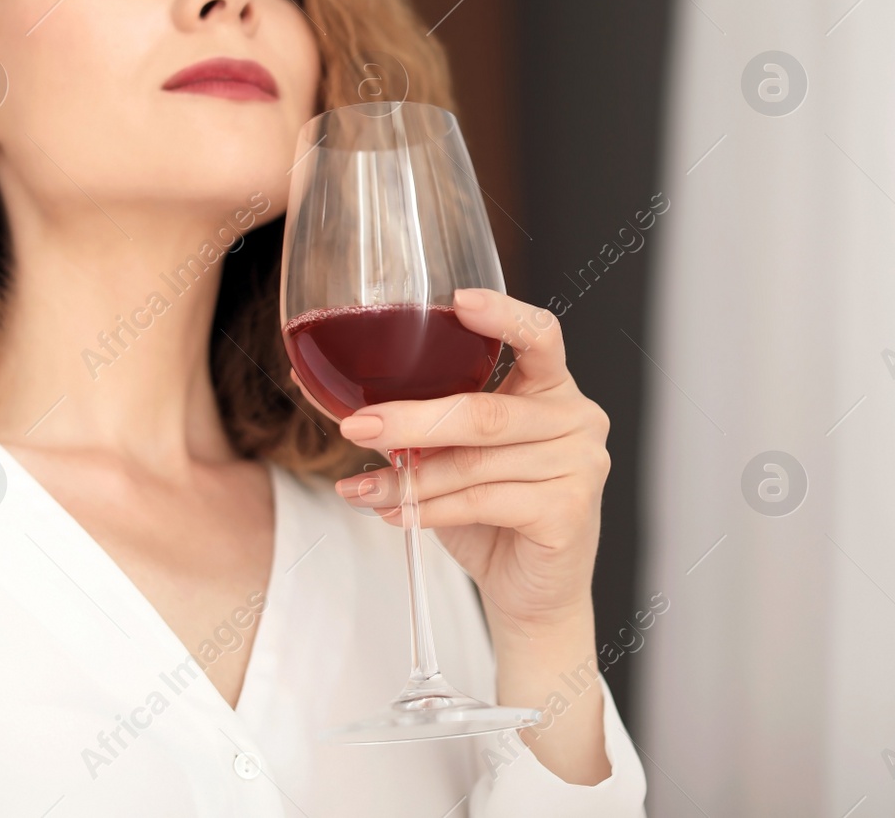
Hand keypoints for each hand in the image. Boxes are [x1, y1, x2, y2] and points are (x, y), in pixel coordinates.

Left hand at [311, 288, 610, 633]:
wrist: (529, 591)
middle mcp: (577, 417)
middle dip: (410, 420)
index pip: (540, 335)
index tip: (455, 303)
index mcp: (552, 388)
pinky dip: (430, 509)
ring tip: (361, 488)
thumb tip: (313, 380)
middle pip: (484, 410)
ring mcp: (581, 464)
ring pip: (476, 462)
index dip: (501, 316)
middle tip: (355, 425)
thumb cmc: (490, 514)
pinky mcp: (569, 511)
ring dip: (408, 478)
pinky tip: (397, 514)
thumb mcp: (450, 455)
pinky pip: (484, 501)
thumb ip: (409, 420)